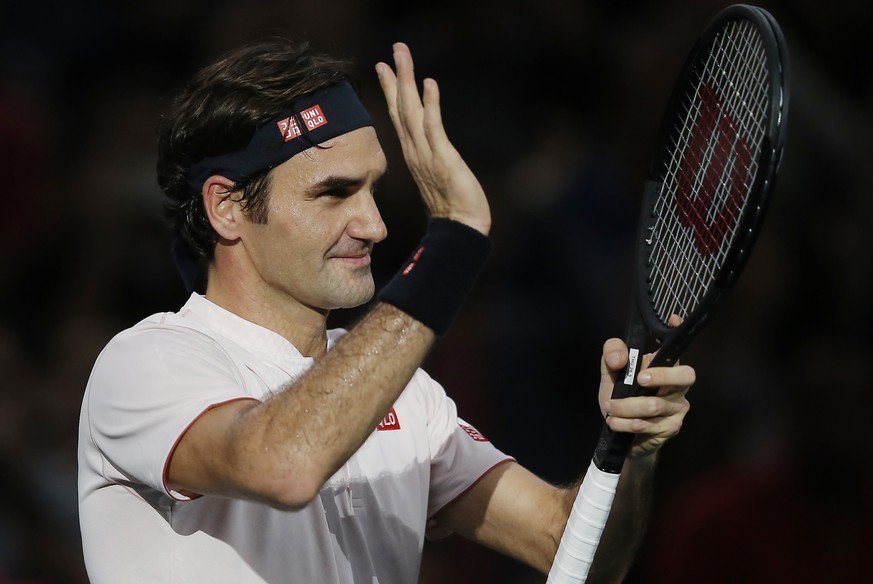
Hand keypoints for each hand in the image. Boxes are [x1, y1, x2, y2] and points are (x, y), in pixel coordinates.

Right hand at [375, 42, 490, 234]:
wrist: (461, 228)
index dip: (392, 90)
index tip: (384, 67)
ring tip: (402, 56)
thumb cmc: (452, 207)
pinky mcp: (443, 158)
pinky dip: (431, 104)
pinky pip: (434, 127)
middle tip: (394, 49)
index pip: (399, 116)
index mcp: (414, 153)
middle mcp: (415, 151)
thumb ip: (431, 160)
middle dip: (397, 77)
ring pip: (411, 111)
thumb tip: (428, 151)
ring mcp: (426, 154)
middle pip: (401, 107)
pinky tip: (429, 84)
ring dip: (407, 82)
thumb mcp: (437, 176)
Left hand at [598, 338, 693, 459]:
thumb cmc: (620, 398)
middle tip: (640, 378)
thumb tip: (620, 359)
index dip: (678, 331)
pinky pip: (649, 424)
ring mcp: (678, 407)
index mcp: (665, 366)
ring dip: (626, 408)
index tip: (674, 318)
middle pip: (686, 375)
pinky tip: (615, 422)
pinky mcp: (673, 427)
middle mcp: (678, 385)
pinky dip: (626, 423)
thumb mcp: (610, 375)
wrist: (623, 435)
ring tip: (609, 408)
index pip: (675, 346)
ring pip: (655, 405)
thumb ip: (611, 356)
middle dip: (662, 376)